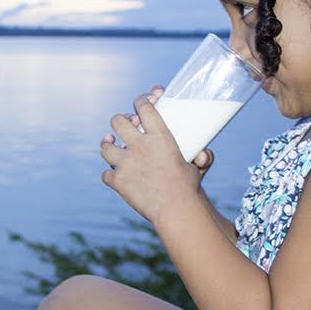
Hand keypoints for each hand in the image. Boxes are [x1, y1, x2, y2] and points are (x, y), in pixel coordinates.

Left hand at [100, 85, 201, 223]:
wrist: (176, 209)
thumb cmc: (188, 188)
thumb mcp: (196, 168)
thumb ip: (200, 158)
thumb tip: (205, 154)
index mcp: (159, 137)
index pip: (144, 108)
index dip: (140, 101)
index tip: (140, 101)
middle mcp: (139, 146)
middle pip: (117, 121)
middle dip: (118, 121)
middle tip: (122, 125)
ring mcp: (126, 163)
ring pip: (105, 147)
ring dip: (107, 145)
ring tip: (110, 144)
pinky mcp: (118, 181)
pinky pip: (105, 175)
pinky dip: (110, 176)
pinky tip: (115, 176)